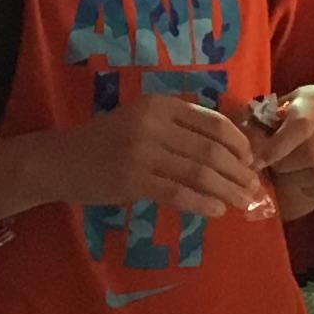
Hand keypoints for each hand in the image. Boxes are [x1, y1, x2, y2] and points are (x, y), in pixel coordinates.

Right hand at [0, 89, 267, 223]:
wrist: (59, 161)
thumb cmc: (105, 143)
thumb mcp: (141, 121)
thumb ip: (177, 128)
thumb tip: (228, 149)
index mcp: (159, 103)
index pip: (212, 122)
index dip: (239, 143)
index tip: (251, 161)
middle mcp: (152, 122)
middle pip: (211, 148)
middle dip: (239, 171)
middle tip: (254, 188)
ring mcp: (142, 151)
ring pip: (199, 171)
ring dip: (227, 189)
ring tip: (243, 202)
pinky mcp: (133, 180)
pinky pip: (179, 192)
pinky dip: (203, 202)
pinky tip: (217, 211)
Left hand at [249, 86, 313, 215]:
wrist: (288, 162)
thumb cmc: (270, 139)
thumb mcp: (256, 129)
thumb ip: (253, 132)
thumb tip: (256, 147)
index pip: (302, 123)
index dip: (277, 146)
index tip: (258, 161)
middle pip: (312, 152)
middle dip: (285, 166)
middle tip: (273, 168)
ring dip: (297, 180)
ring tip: (287, 174)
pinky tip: (304, 184)